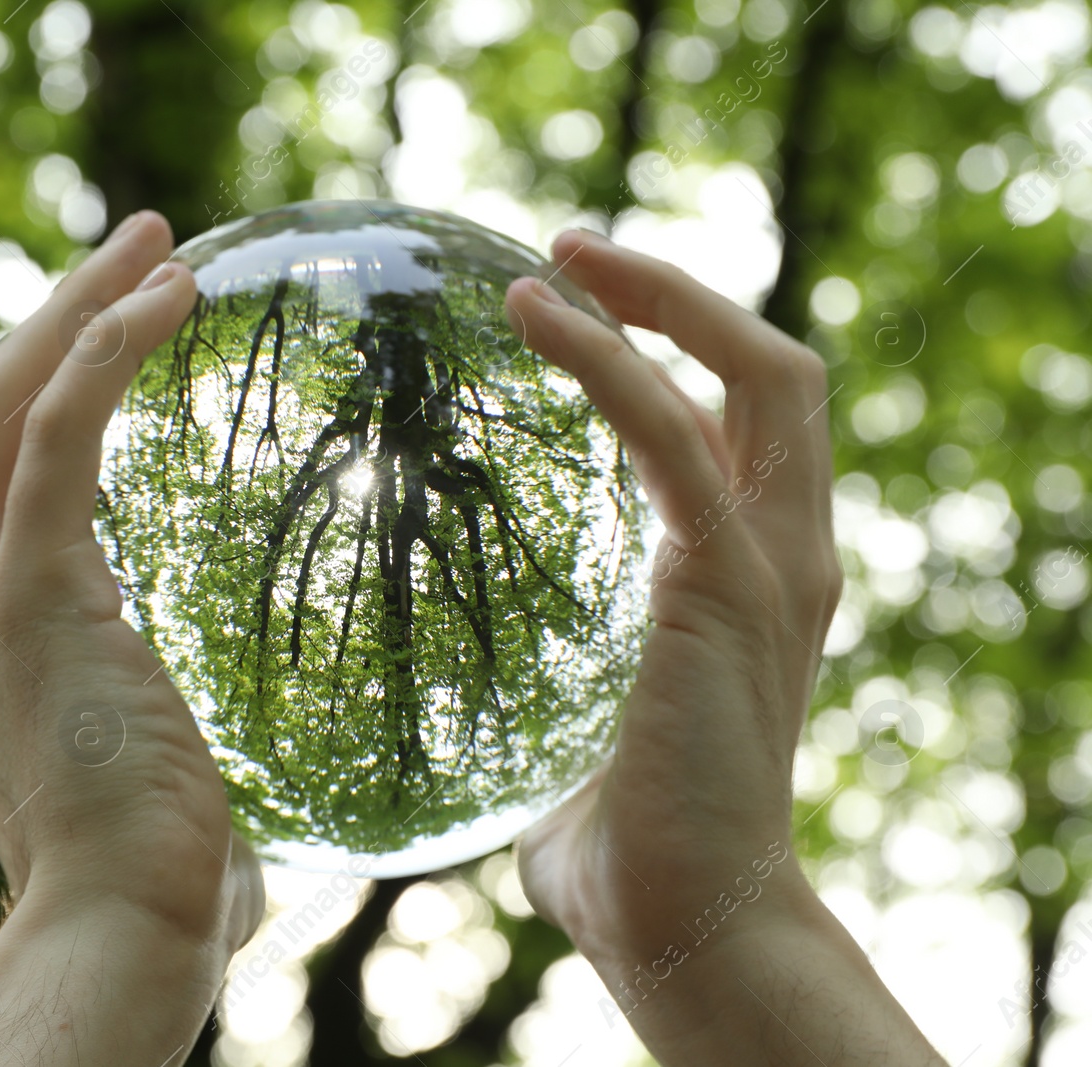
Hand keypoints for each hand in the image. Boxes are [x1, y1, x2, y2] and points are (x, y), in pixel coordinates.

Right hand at [0, 210, 262, 949]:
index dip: (24, 388)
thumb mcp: (115, 753)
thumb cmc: (140, 865)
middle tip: (135, 255)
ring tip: (161, 245)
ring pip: (4, 401)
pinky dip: (106, 352)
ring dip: (78, 308)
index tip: (98, 336)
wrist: (112, 929)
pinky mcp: (27, 592)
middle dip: (48, 321)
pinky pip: (58, 433)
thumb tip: (196, 717)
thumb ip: (127, 702)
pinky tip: (171, 301)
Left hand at [507, 229, 835, 968]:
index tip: (587, 312)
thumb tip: (457, 698)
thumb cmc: (622, 842)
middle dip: (682, 296)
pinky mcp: (730, 580)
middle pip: (776, 373)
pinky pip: (673, 433)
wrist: (681, 917)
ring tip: (555, 255)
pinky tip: (536, 321)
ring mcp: (773, 563)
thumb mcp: (586, 721)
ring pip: (758, 376)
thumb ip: (551, 685)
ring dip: (657, 298)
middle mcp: (787, 555)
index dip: (684, 352)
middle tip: (573, 249)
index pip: (747, 427)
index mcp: (755, 579)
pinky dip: (611, 360)